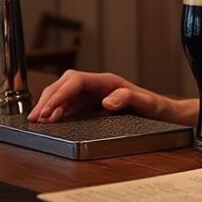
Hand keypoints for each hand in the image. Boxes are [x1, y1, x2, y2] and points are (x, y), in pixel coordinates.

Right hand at [27, 70, 193, 124]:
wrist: (165, 115)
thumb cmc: (157, 107)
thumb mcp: (146, 102)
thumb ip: (129, 98)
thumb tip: (108, 100)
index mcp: (107, 81)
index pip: (76, 81)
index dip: (60, 93)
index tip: (49, 108)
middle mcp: (98, 86)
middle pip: (65, 85)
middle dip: (48, 98)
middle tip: (36, 116)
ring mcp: (93, 96)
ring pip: (64, 95)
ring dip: (50, 105)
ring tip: (39, 120)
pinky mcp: (92, 107)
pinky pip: (69, 106)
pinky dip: (57, 112)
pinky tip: (51, 121)